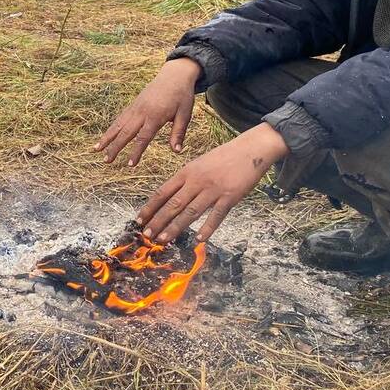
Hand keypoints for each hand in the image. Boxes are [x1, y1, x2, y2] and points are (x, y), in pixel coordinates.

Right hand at [94, 58, 200, 165]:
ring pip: (118, 124)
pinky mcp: (133, 105)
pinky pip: (120, 118)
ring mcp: (135, 107)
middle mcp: (142, 112)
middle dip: (114, 147)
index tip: (130, 165)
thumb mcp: (185, 114)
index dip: (136, 152)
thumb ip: (178, 133)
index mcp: (155, 116)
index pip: (143, 137)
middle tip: (106, 161)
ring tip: (96, 149)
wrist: (174, 74)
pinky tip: (105, 137)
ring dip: (107, 137)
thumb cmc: (182, 96)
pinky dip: (111, 128)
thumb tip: (176, 151)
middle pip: (125, 132)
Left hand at [137, 123, 288, 243]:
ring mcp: (213, 189)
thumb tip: (171, 198)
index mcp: (187, 172)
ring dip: (175, 227)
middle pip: (173, 204)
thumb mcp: (200, 164)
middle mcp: (197, 181)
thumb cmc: (224, 157)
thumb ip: (186, 180)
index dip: (150, 207)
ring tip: (164, 240)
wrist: (250, 149)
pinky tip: (199, 239)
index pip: (163, 192)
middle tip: (146, 235)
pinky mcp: (230, 196)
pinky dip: (207, 228)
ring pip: (191, 211)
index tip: (139, 220)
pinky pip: (217, 215)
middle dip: (158, 221)